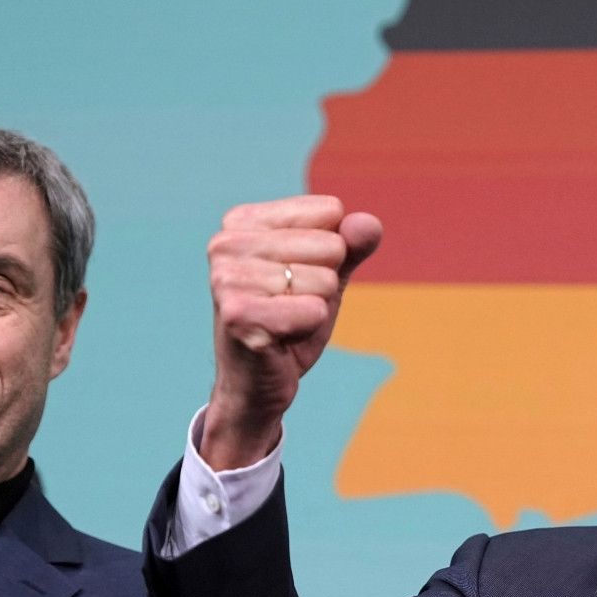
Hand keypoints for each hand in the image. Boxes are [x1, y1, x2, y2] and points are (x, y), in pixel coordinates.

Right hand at [200, 196, 381, 468]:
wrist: (256, 384)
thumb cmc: (290, 323)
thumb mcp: (328, 276)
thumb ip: (352, 246)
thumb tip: (369, 224)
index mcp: (243, 221)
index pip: (331, 212)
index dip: (330, 253)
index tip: (296, 279)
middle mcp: (227, 243)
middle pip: (331, 245)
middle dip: (323, 284)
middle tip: (290, 307)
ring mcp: (228, 279)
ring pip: (323, 280)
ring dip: (314, 310)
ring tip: (283, 323)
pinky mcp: (239, 315)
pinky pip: (314, 311)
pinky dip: (308, 330)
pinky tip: (280, 340)